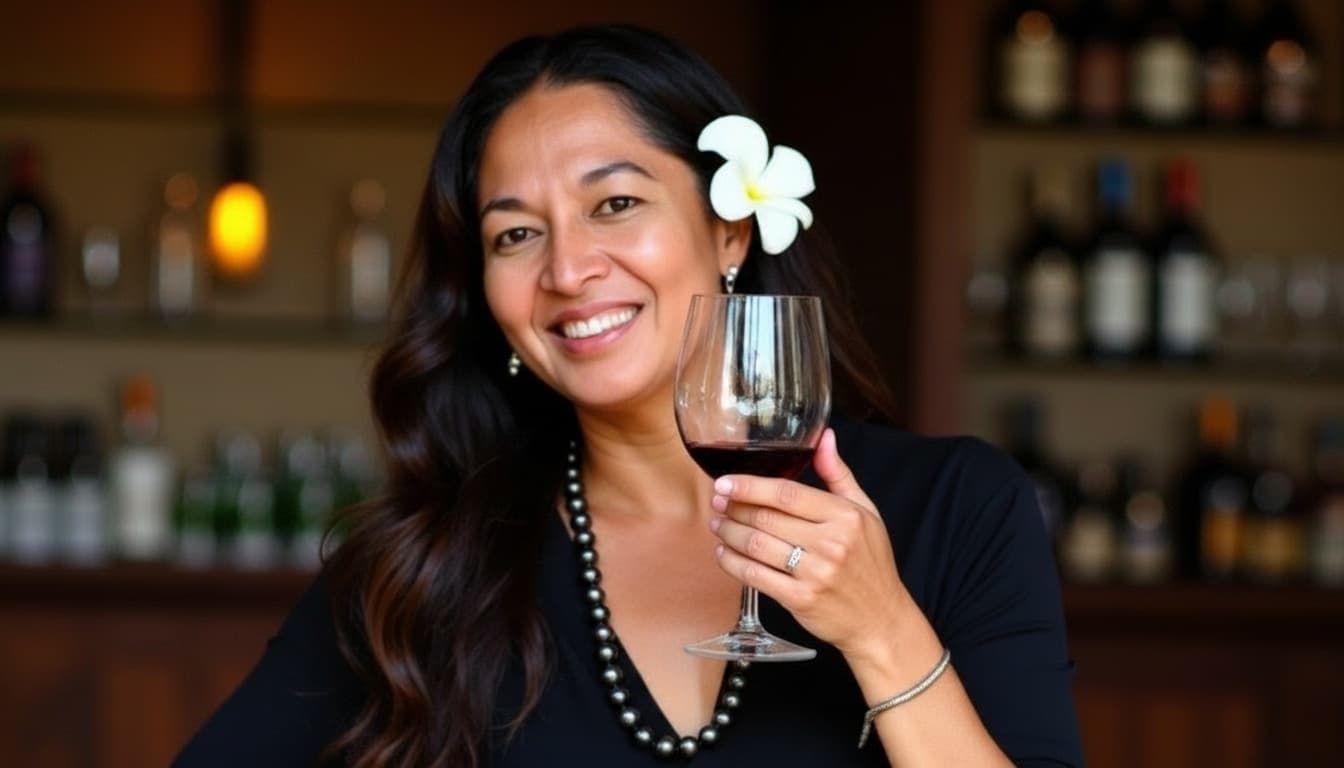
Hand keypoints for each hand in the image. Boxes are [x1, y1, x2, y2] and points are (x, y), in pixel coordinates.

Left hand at [708, 428, 907, 660]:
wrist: (881, 620)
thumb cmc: (871, 564)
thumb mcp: (866, 512)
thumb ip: (838, 474)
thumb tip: (823, 437)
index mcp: (846, 516)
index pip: (787, 493)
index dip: (750, 485)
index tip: (725, 482)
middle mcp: (832, 543)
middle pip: (766, 518)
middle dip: (733, 508)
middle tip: (717, 503)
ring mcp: (816, 573)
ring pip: (756, 545)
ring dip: (728, 533)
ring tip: (717, 525)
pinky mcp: (801, 599)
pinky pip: (755, 576)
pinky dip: (732, 563)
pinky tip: (724, 553)